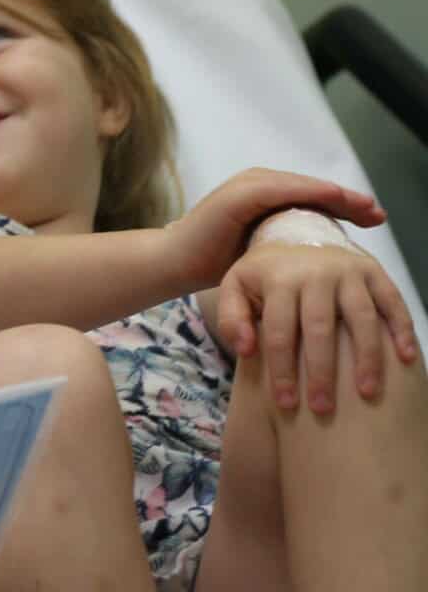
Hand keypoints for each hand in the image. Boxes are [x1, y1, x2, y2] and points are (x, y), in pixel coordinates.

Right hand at [167, 168, 384, 288]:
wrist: (174, 262)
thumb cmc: (213, 262)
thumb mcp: (260, 253)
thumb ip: (286, 246)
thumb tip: (324, 260)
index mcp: (263, 197)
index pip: (312, 198)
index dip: (345, 206)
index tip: (374, 220)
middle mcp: (257, 183)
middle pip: (312, 189)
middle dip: (348, 200)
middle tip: (378, 214)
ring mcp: (247, 185)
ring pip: (302, 186)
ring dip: (336, 194)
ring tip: (364, 207)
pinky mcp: (239, 194)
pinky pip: (281, 189)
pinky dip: (309, 191)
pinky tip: (333, 196)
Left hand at [217, 240, 419, 413]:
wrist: (294, 229)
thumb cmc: (264, 273)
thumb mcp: (235, 285)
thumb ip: (232, 317)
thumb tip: (246, 349)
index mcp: (279, 277)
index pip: (279, 331)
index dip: (282, 369)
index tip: (286, 403)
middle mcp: (315, 271)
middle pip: (320, 327)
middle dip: (322, 372)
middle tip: (323, 409)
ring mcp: (348, 270)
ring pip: (361, 317)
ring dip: (367, 357)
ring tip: (367, 393)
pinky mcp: (373, 270)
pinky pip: (392, 300)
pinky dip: (402, 329)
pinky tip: (406, 359)